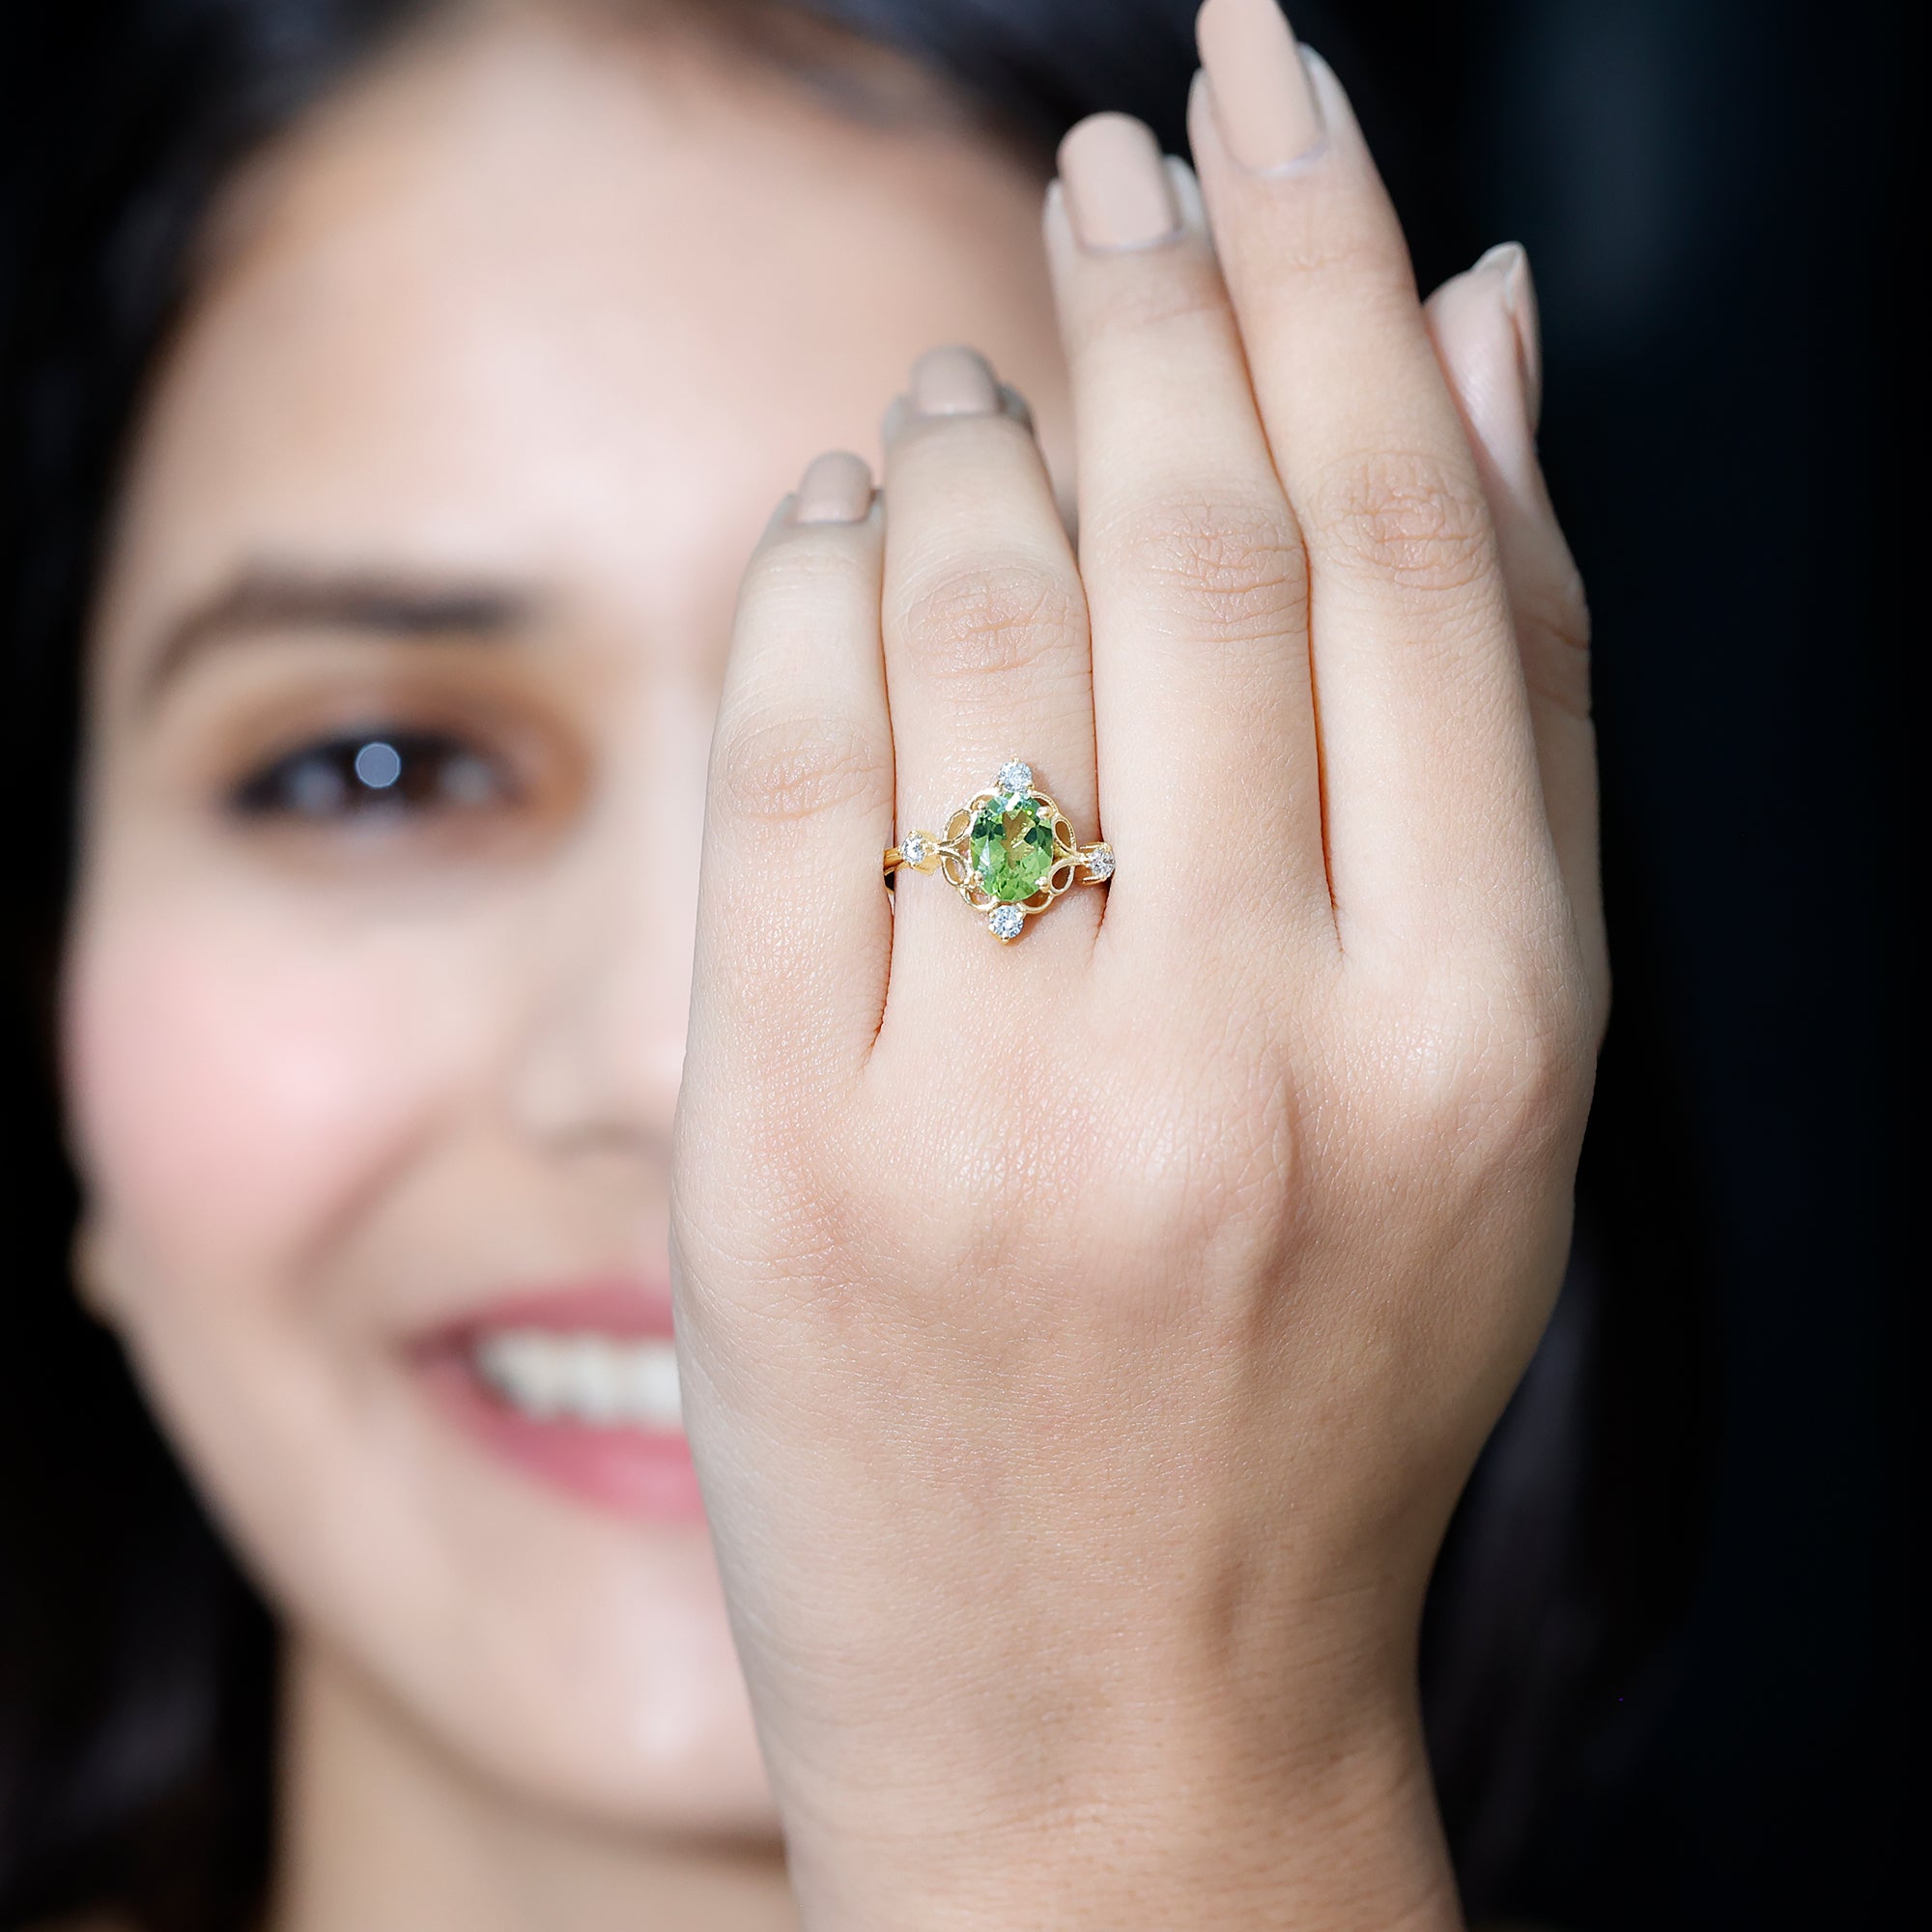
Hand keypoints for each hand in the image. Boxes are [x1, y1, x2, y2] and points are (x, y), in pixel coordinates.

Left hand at [671, 10, 1600, 1926]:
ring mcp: (1003, 1118)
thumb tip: (1472, 335)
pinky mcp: (790, 1164)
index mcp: (1480, 1035)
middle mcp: (1256, 1061)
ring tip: (970, 387)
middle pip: (1191, 549)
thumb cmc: (1312, 1386)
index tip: (1269, 93)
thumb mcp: (1485, 1079)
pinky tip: (833, 525)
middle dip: (1147, 307)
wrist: (1115, 1716)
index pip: (1396, 545)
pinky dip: (801, 590)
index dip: (1322, 275)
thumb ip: (1491, 705)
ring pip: (971, 628)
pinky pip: (783, 770)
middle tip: (1112, 175)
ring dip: (961, 446)